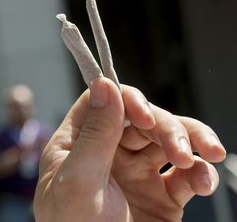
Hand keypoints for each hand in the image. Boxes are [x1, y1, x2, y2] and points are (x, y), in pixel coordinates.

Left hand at [33, 77, 225, 221]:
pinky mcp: (161, 196)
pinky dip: (200, 174)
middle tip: (180, 149)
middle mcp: (106, 155)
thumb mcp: (78, 181)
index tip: (144, 116)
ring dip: (191, 143)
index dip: (126, 100)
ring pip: (168, 141)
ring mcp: (135, 174)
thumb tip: (104, 86)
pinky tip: (202, 182)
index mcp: (77, 145)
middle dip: (167, 127)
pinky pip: (185, 175)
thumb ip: (93, 135)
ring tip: (206, 157)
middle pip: (142, 120)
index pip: (102, 103)